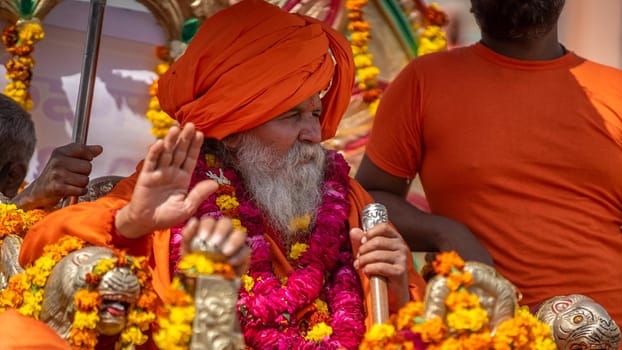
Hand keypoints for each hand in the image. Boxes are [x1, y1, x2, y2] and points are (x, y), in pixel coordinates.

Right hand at [13, 143, 102, 209]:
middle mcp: (57, 162)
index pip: (82, 149)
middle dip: (84, 173)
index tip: (85, 160)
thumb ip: (84, 152)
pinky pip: (81, 190)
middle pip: (88, 166)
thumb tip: (100, 148)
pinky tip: (72, 190)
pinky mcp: (58, 188)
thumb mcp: (67, 159)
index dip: (88, 156)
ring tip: (71, 183)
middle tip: (73, 175)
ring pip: (85, 180)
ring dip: (82, 184)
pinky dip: (80, 192)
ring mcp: (57, 175)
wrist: (39, 191)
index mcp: (60, 152)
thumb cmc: (57, 174)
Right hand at [115, 123, 217, 238]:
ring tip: (176, 128)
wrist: (146, 223)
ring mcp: (159, 173)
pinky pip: (151, 162)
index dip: (195, 147)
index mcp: (183, 178)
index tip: (201, 134)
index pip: (190, 159)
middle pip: (179, 152)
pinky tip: (159, 143)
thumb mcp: (187, 207)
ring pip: (166, 153)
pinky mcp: (146, 176)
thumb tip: (215, 184)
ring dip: (170, 141)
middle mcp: (172, 172)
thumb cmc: (167, 216)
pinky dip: (154, 152)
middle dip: (185, 139)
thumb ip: (199, 194)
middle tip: (191, 125)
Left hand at [181, 216, 249, 274]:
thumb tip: (194, 221)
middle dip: (220, 231)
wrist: (205, 283)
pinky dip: (239, 255)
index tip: (202, 239)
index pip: (210, 221)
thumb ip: (188, 236)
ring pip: (240, 233)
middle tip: (214, 244)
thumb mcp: (187, 251)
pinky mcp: (244, 255)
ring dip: (233, 241)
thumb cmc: (196, 263)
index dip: (206, 227)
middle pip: (226, 222)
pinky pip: (246, 251)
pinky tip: (230, 262)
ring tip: (224, 252)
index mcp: (209, 229)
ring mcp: (236, 243)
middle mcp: (224, 233)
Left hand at [350, 222, 410, 311]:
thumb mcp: (369, 255)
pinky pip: (381, 267)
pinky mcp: (400, 272)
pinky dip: (369, 268)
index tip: (362, 241)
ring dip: (364, 260)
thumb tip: (353, 230)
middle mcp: (402, 247)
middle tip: (358, 258)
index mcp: (396, 239)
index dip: (370, 233)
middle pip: (377, 241)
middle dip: (363, 250)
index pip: (384, 227)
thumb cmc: (381, 271)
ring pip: (377, 254)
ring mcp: (402, 259)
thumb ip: (361, 242)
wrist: (392, 293)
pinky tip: (365, 271)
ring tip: (359, 266)